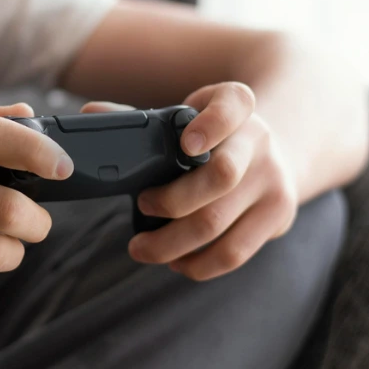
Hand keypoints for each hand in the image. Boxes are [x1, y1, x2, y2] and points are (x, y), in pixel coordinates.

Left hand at [81, 83, 298, 280]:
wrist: (275, 153)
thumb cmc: (214, 136)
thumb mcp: (188, 116)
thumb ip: (142, 117)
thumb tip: (90, 115)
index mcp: (237, 106)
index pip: (234, 104)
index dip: (211, 124)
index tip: (185, 145)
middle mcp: (261, 141)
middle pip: (220, 176)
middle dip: (171, 200)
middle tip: (140, 205)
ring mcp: (273, 181)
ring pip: (219, 222)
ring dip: (172, 244)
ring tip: (142, 249)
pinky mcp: (278, 216)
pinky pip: (234, 253)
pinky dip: (199, 265)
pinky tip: (176, 262)